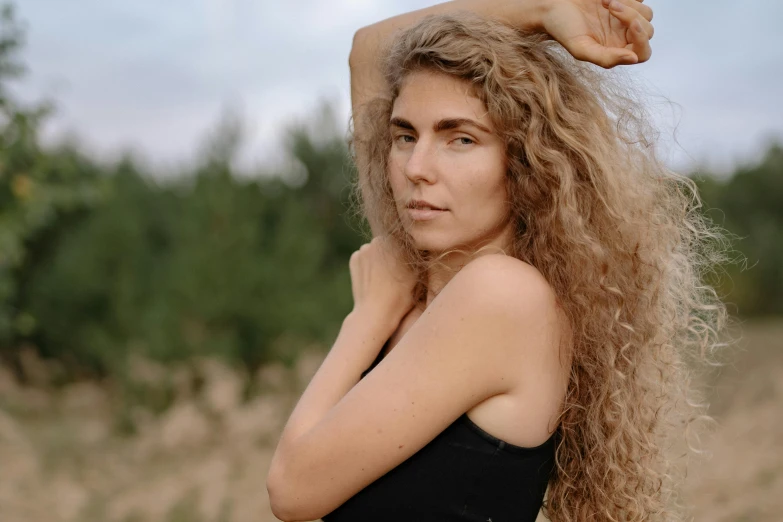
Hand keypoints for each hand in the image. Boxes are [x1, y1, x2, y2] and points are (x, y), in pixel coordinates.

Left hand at [349, 236, 417, 336]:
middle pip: (389, 243)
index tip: (410, 265)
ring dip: (381, 258)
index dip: (408, 252)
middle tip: (398, 271)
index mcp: (396, 241)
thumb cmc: (401, 296)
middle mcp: (378, 240)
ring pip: (376, 250)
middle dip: (394, 253)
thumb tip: (420, 247)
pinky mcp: (354, 258)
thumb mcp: (417, 275)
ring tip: (386, 277)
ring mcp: (363, 249)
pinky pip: (365, 257)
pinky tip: (374, 278)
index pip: (405, 240)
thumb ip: (418, 256)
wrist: (375, 313)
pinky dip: (369, 264)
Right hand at [540, 0, 654, 67]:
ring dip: (629, 5)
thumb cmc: (563, 28)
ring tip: (605, 2)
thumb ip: (605, 58)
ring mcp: (625, 19)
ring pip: (646, 13)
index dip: (642, 40)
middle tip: (609, 7)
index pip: (642, 53)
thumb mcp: (580, 48)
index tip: (633, 24)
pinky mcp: (625, 1)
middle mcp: (622, 37)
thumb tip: (633, 59)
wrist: (553, 5)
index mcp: (614, 51)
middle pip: (647, 31)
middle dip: (632, 16)